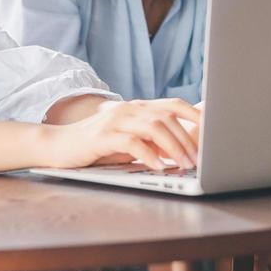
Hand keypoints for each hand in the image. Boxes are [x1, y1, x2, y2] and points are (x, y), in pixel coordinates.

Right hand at [42, 98, 200, 169]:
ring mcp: (114, 120)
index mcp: (136, 107)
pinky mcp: (103, 135)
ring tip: (184, 164)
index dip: (195, 115)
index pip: (172, 104)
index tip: (213, 130)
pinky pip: (132, 142)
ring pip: (154, 127)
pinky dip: (149, 154)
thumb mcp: (127, 139)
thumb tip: (181, 149)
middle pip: (167, 117)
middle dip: (187, 139)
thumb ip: (150, 139)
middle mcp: (128, 109)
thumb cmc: (96, 145)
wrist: (58, 144)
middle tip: (198, 159)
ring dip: (173, 147)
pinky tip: (158, 166)